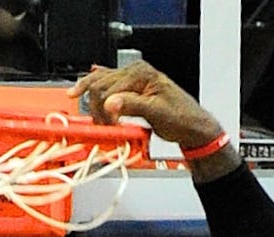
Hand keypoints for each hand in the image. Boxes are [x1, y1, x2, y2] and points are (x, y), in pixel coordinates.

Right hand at [72, 61, 221, 151]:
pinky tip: (81, 90)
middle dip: (96, 107)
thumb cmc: (181, 118)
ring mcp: (132, 80)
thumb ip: (132, 105)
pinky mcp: (131, 90)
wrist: (192, 127)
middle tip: (100, 127)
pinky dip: (95, 91)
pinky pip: (107, 86)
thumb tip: (110, 103)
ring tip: (88, 115)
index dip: (103, 110)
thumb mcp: (156, 112)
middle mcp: (135, 72)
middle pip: (100, 84)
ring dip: (91, 100)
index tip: (108, 128)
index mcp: (140, 73)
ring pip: (100, 83)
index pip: (108, 88)